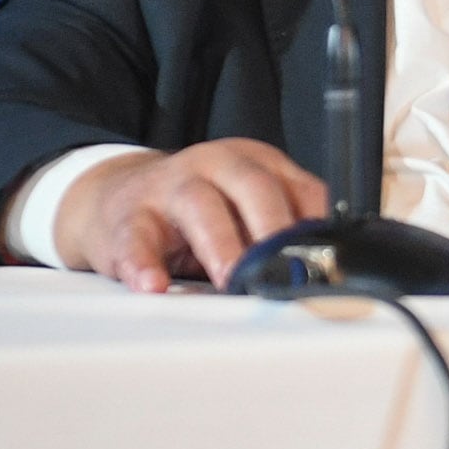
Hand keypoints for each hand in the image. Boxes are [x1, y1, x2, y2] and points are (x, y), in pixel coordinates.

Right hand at [55, 138, 329, 291]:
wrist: (117, 197)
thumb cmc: (198, 210)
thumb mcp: (247, 206)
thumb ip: (285, 225)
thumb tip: (330, 270)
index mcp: (256, 163)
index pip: (299, 188)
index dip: (316, 224)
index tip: (329, 260)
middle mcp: (216, 164)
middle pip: (254, 187)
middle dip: (273, 228)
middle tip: (284, 269)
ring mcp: (170, 186)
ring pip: (199, 206)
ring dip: (221, 246)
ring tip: (232, 279)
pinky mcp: (129, 217)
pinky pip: (137, 239)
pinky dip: (145, 265)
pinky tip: (155, 285)